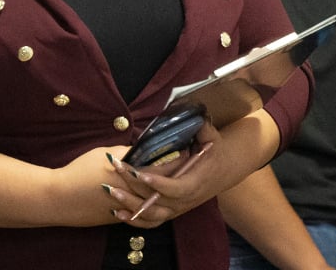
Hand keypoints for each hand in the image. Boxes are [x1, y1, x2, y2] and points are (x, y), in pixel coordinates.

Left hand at [104, 121, 224, 226]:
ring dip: (130, 205)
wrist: (224, 171)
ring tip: (111, 192)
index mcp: (195, 183)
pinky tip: (116, 212)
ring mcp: (176, 209)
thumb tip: (194, 113)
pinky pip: (150, 223)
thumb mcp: (213, 138)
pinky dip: (133, 220)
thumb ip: (203, 127)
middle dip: (134, 186)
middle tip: (117, 169)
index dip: (158, 183)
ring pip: (151, 215)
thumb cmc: (215, 152)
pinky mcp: (170, 213)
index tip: (139, 173)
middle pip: (156, 201)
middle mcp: (185, 200)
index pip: (176, 188)